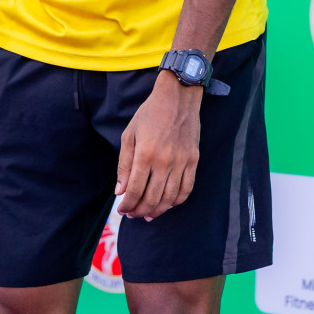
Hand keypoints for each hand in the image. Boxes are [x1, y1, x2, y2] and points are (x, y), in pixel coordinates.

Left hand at [116, 73, 200, 219]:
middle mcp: (164, 161)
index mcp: (145, 154)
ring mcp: (181, 162)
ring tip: (148, 214)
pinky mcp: (193, 161)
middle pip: (152, 198)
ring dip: (157, 210)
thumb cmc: (149, 115)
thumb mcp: (129, 135)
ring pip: (170, 198)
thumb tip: (120, 191)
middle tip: (133, 214)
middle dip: (140, 211)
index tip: (122, 210)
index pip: (135, 190)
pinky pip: (187, 189)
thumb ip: (124, 165)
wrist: (177, 99)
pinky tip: (168, 204)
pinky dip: (177, 201)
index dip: (127, 205)